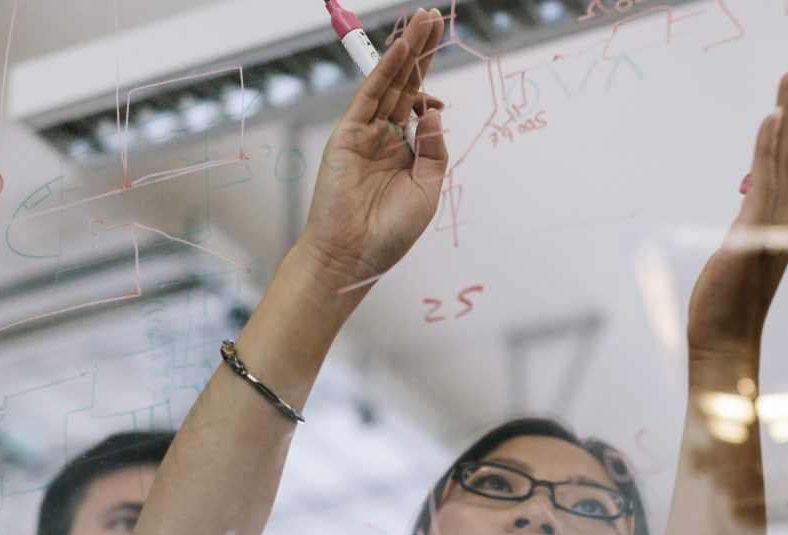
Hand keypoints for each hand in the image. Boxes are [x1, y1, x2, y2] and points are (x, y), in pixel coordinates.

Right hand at [295, 9, 448, 293]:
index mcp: (405, 151)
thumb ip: (434, 149)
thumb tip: (434, 111)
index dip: (429, 75)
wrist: (353, 257)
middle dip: (420, 51)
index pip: (419, 102)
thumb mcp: (428, 189)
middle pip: (405, 84)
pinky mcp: (347, 136)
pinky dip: (384, 72)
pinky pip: (369, 97)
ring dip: (406, 51)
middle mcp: (384, 137)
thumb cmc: (389, 233)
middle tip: (432, 18)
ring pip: (389, 84)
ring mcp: (364, 135)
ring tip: (422, 22)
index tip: (440, 46)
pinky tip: (400, 50)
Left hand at [687, 65, 787, 352]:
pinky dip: (771, 147)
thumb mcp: (737, 257)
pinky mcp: (756, 233)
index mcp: (780, 224)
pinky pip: (768, 182)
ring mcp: (774, 226)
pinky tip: (772, 118)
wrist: (724, 343)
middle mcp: (785, 220)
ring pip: (787, 159)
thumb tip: (748, 213)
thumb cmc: (725, 307)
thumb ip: (747, 232)